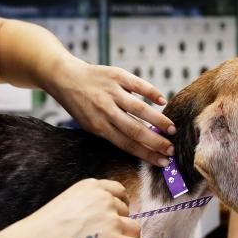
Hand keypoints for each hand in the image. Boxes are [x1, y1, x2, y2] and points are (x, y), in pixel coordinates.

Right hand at [15, 178, 153, 237]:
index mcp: (92, 187)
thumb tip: (111, 216)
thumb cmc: (43, 231)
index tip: (111, 220)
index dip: (117, 208)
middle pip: (127, 213)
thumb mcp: (67, 203)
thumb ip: (89, 204)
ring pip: (135, 230)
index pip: (119, 193)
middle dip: (118, 226)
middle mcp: (105, 200)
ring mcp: (111, 221)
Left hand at [43, 56, 175, 166]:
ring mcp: (112, 92)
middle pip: (135, 130)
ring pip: (139, 109)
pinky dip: (152, 92)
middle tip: (172, 150)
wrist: (65, 77)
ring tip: (172, 129)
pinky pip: (138, 85)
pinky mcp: (117, 75)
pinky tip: (162, 101)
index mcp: (99, 126)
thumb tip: (141, 143)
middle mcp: (105, 110)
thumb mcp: (90, 124)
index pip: (127, 144)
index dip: (147, 154)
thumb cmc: (81, 105)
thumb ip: (112, 132)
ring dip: (158, 120)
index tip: (163, 162)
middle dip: (156, 142)